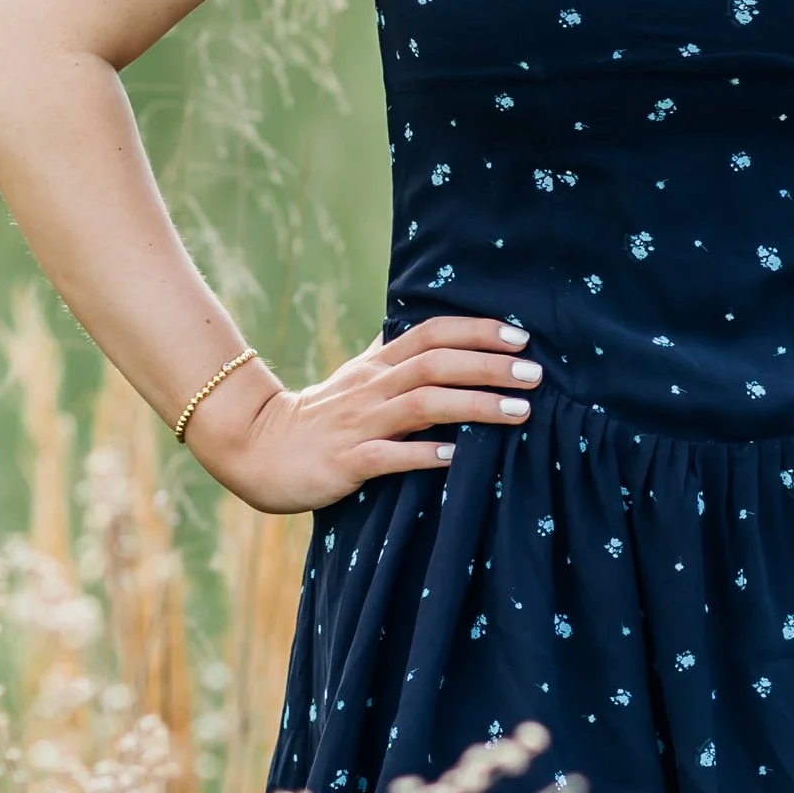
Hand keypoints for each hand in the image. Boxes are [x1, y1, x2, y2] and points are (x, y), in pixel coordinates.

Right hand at [191, 316, 543, 512]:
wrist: (258, 448)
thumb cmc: (319, 416)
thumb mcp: (358, 377)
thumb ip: (394, 356)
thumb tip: (433, 331)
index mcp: (377, 365)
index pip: (433, 333)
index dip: (477, 331)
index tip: (520, 335)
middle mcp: (373, 387)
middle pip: (438, 364)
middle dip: (490, 366)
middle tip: (536, 373)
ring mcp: (360, 423)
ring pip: (424, 404)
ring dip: (476, 405)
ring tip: (520, 411)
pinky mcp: (348, 461)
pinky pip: (393, 456)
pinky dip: (427, 454)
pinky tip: (460, 457)